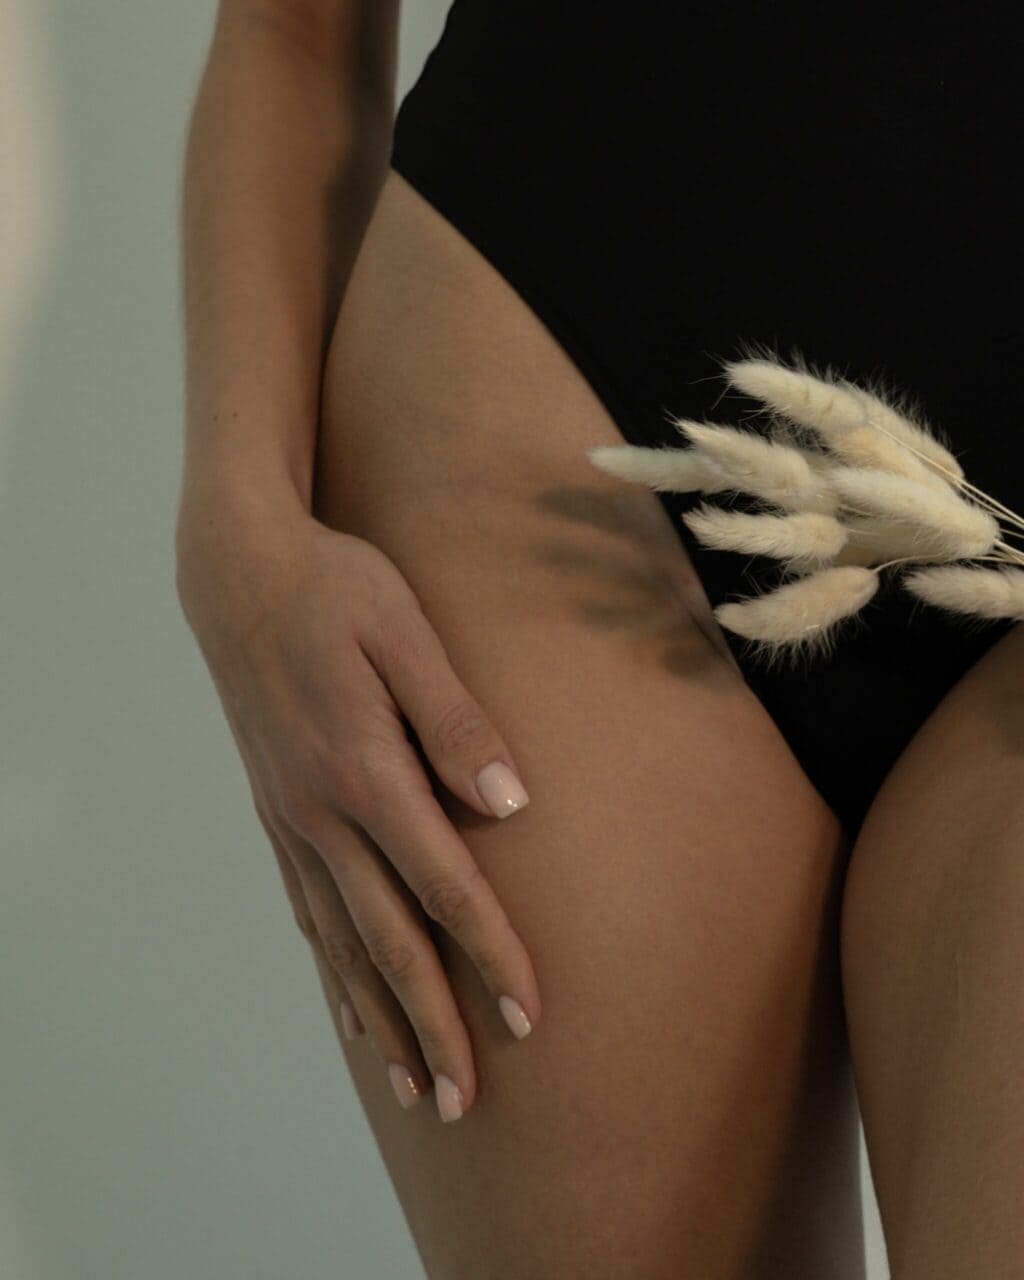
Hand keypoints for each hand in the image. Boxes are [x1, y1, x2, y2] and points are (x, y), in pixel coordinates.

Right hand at [175, 491, 538, 1121]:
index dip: (492, 956)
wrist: (239, 572)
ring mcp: (293, 819)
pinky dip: (334, 971)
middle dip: (434, 1023)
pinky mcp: (278, 813)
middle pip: (389, 940)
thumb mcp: (403, 632)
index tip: (531, 1018)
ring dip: (382, 1018)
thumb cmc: (334, 589)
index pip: (445, 886)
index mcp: (365, 771)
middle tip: (467, 1100)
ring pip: (343, 942)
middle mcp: (323, 813)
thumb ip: (455, 720)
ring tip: (415, 1085)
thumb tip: (513, 805)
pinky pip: (309, 912)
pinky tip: (352, 1007)